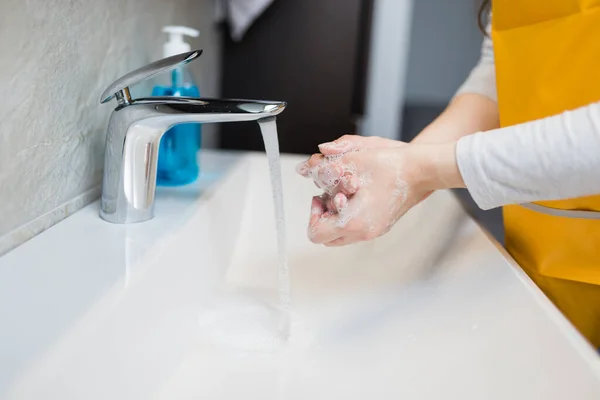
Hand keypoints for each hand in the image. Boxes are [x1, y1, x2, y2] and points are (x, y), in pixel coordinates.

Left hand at [297, 136, 461, 245]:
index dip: (313, 214)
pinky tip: (357, 195)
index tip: (322, 196)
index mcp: (352, 222)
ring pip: (340, 235)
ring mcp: (373, 232)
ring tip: (345, 193)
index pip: (316, 234)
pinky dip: (349, 216)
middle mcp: (363, 233)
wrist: (421, 171)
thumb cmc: (389, 165)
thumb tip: (304, 168)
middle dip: (323, 216)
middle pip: (326, 239)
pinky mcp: (380, 227)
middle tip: (331, 195)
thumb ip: (323, 167)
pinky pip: (355, 230)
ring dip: (335, 216)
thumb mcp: (350, 161)